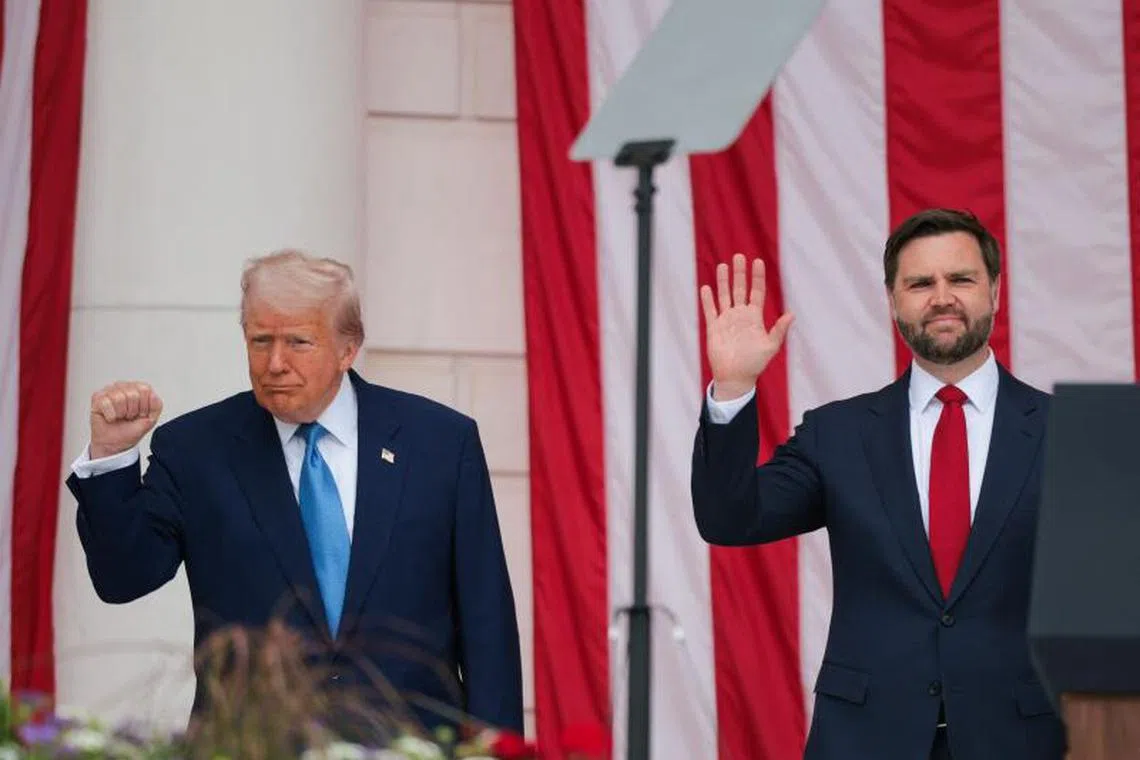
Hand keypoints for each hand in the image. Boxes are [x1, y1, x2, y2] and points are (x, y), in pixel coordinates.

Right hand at [89, 381, 162, 459]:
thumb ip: (156, 406)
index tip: (140, 414)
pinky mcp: (97, 397)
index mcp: (138, 389)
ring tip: (120, 417)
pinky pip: (106, 403)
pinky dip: (110, 415)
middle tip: (128, 417)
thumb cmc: (130, 430)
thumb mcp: (150, 420)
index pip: (145, 389)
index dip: (144, 406)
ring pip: (119, 398)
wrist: (114, 444)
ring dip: (121, 413)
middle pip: (132, 394)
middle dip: (132, 411)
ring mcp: (110, 390)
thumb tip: (153, 396)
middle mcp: (124, 386)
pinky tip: (110, 418)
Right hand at [699, 254, 792, 400]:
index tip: (758, 262)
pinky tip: (706, 288)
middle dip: (739, 273)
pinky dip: (708, 300)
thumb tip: (791, 315)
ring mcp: (726, 320)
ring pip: (724, 296)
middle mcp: (740, 315)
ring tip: (722, 266)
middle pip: (740, 289)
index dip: (757, 277)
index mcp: (755, 317)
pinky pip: (710, 311)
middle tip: (739, 256)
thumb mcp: (771, 346)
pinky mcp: (714, 328)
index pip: (757, 292)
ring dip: (722, 281)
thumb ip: (779, 330)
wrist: (736, 377)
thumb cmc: (755, 363)